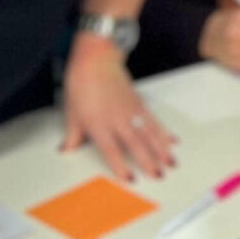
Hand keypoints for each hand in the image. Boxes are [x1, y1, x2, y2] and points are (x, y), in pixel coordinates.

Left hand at [62, 40, 177, 177]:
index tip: (130, 179)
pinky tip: (172, 141)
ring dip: (162, 150)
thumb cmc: (82, 83)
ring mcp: (131, 111)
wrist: (96, 59)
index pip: (111, 149)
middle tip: (158, 175)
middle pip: (136, 144)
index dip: (121, 166)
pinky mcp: (139, 104)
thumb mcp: (72, 112)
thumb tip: (67, 150)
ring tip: (171, 163)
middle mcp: (118, 119)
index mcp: (99, 124)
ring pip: (150, 133)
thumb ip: (72, 136)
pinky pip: (154, 121)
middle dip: (149, 161)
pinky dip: (164, 132)